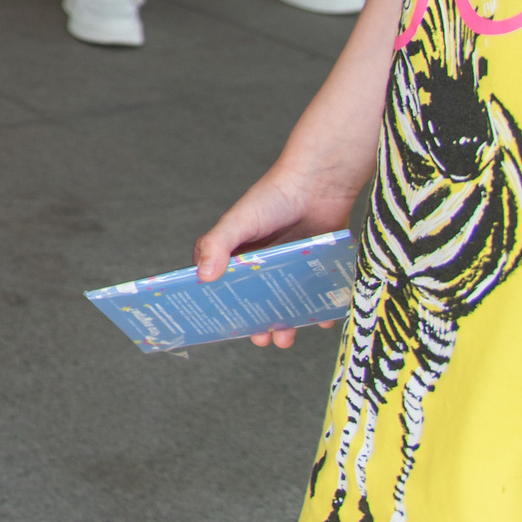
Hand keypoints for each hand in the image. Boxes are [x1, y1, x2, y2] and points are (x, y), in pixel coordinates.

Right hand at [194, 162, 359, 347]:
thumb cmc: (273, 197)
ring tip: (286, 338)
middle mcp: (261, 263)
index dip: (222, 307)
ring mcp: (290, 266)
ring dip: (285, 323)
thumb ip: (217, 245)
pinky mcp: (315, 267)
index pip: (223, 286)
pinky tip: (319, 320)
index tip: (223, 328)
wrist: (320, 183)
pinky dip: (318, 310)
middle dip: (257, 324)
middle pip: (255, 301)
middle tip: (262, 339)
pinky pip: (316, 295)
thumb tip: (201, 277)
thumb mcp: (238, 221)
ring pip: (284, 302)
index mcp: (236, 254)